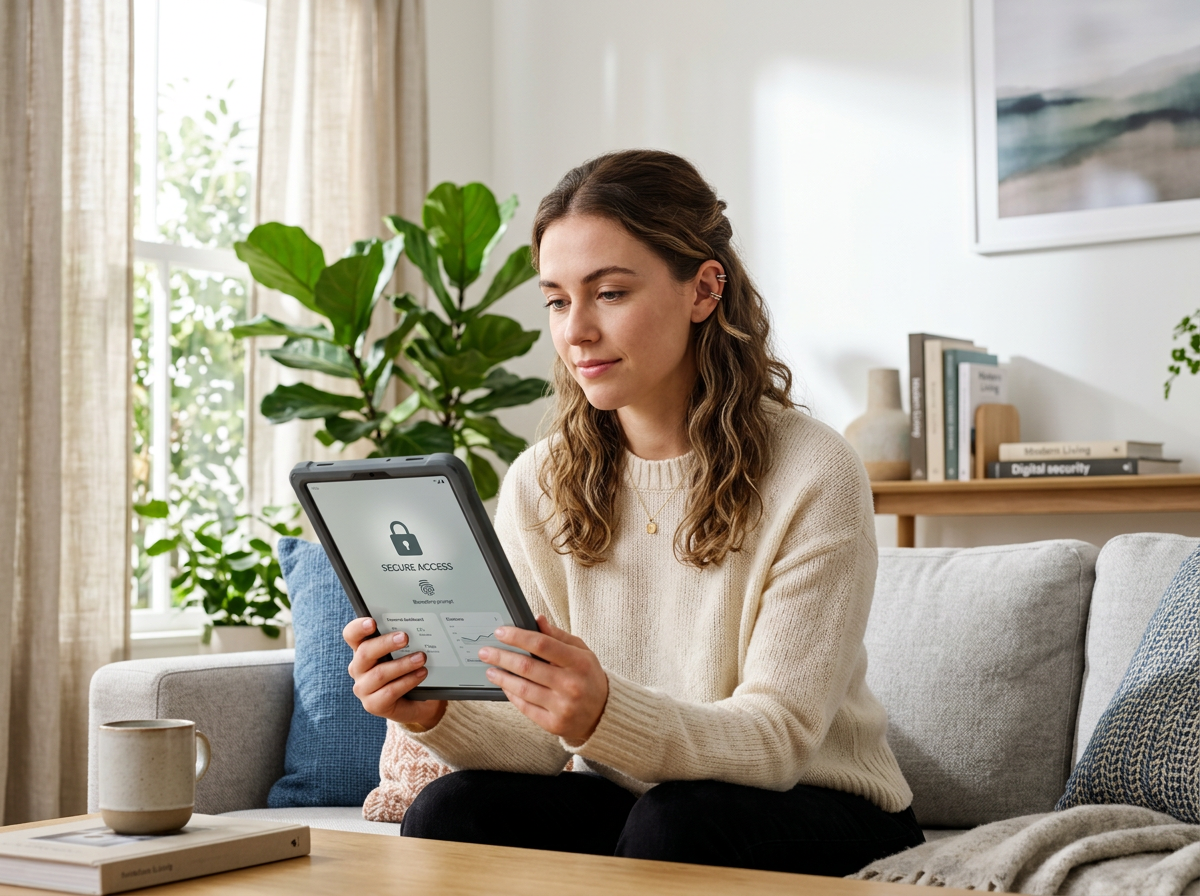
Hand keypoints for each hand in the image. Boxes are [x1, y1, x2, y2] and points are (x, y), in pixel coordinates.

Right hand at [343, 617, 445, 729]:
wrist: (417, 701)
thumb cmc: (408, 670)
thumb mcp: (404, 653)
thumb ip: (402, 640)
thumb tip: (416, 626)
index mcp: (362, 650)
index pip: (351, 635)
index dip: (358, 627)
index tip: (372, 622)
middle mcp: (358, 668)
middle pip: (364, 653)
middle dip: (385, 643)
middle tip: (405, 637)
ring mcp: (363, 688)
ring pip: (379, 673)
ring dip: (402, 664)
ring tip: (421, 657)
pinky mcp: (373, 705)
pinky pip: (390, 691)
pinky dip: (407, 681)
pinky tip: (421, 674)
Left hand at [480, 615, 607, 746]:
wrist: (603, 713)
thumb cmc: (588, 677)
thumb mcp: (581, 652)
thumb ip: (558, 636)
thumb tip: (537, 619)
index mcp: (578, 662)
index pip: (542, 644)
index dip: (518, 637)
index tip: (501, 633)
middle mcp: (571, 685)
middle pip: (527, 667)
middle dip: (502, 657)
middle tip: (486, 652)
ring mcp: (562, 706)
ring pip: (523, 689)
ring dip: (502, 677)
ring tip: (490, 670)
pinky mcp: (553, 724)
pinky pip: (525, 707)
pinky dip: (511, 695)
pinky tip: (504, 686)